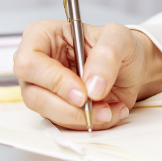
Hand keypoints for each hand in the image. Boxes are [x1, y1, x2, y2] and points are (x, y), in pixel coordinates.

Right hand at [13, 20, 161, 129]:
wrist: (132, 68)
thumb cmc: (119, 46)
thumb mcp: (119, 38)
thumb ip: (106, 55)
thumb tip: (91, 84)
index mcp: (43, 36)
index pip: (29, 61)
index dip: (53, 80)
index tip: (82, 92)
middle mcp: (38, 64)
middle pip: (33, 94)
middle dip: (68, 106)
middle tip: (97, 105)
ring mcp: (45, 89)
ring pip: (48, 114)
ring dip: (82, 117)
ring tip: (109, 108)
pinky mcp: (57, 109)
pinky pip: (65, 124)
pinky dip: (90, 123)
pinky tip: (110, 112)